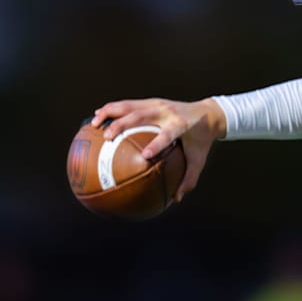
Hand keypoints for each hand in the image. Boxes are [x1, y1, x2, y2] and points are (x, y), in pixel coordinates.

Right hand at [91, 97, 225, 201]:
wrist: (208, 112)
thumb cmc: (202, 139)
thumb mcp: (199, 158)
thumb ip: (189, 178)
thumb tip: (176, 199)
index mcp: (181, 125)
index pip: (168, 134)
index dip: (157, 144)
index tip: (145, 156)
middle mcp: (167, 112)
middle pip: (141, 116)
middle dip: (122, 125)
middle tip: (107, 138)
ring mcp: (157, 104)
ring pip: (129, 105)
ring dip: (110, 113)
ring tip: (93, 124)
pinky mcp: (151, 101)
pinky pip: (128, 104)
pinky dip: (112, 109)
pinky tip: (97, 116)